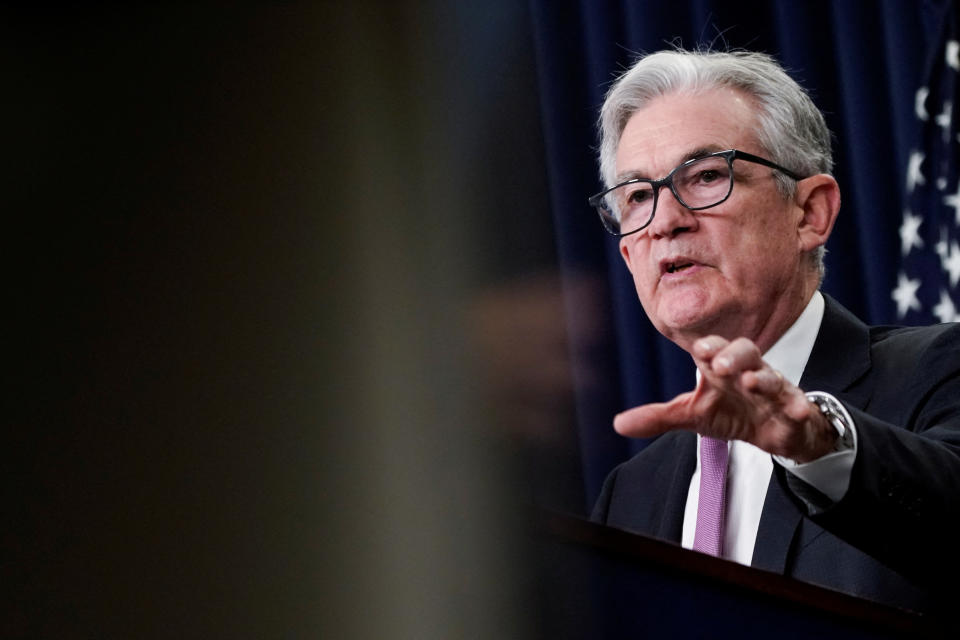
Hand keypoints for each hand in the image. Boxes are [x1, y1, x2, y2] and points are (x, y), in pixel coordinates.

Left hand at [613, 336, 836, 462]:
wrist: (773, 431)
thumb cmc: (730, 412)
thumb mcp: (693, 415)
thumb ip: (658, 417)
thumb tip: (617, 424)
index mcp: (722, 367)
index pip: (714, 349)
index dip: (709, 347)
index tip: (698, 349)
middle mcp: (749, 371)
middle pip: (745, 352)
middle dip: (734, 355)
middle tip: (721, 364)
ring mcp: (773, 390)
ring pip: (772, 376)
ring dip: (763, 377)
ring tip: (752, 382)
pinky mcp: (793, 409)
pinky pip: (799, 404)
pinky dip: (800, 406)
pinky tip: (799, 410)